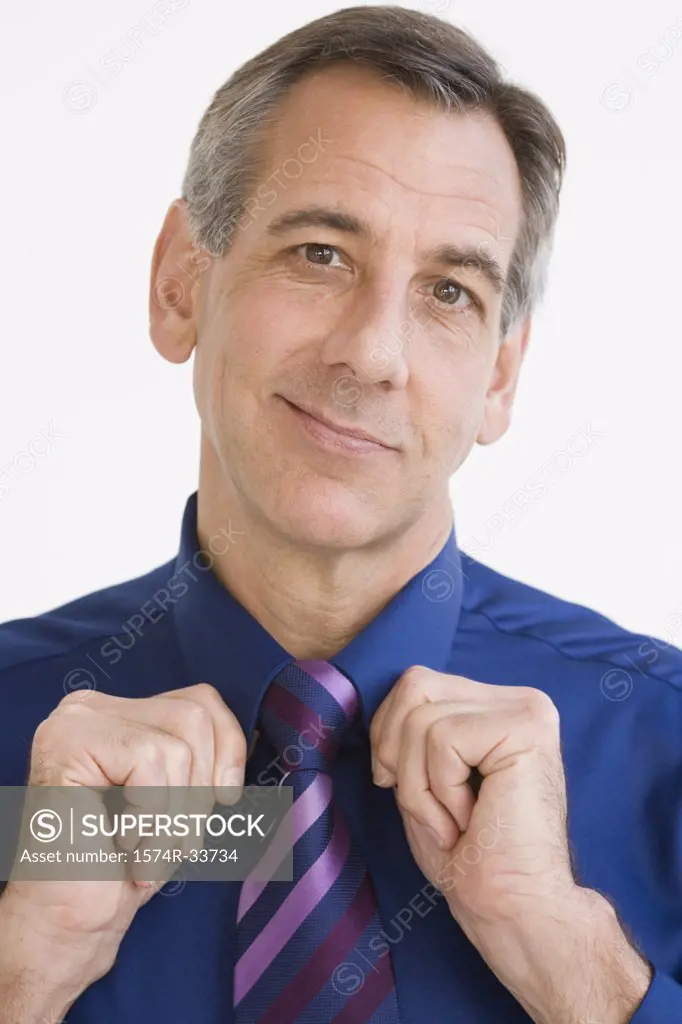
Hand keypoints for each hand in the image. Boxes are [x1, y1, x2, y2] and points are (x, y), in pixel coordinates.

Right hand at [0, 683, 246, 1017]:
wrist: (70, 921)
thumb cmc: (124, 864)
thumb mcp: (180, 798)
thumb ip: (204, 757)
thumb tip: (261, 734)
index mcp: (121, 712)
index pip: (200, 700)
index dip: (228, 750)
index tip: (226, 799)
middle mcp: (93, 706)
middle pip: (194, 716)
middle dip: (198, 791)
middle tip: (171, 842)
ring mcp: (76, 720)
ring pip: (177, 745)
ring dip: (174, 815)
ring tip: (145, 850)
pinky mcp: (68, 742)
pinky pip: (148, 760)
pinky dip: (149, 814)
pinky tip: (121, 842)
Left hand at [369, 667, 650, 1023]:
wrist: (515, 910)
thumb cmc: (470, 858)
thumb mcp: (424, 778)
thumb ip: (411, 731)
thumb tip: (385, 710)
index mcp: (497, 707)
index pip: (416, 683)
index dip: (389, 736)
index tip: (404, 788)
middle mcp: (519, 700)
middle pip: (415, 686)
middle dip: (400, 755)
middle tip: (432, 809)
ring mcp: (528, 710)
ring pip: (423, 718)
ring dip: (421, 785)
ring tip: (456, 821)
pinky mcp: (526, 729)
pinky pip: (442, 739)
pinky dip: (439, 790)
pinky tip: (471, 819)